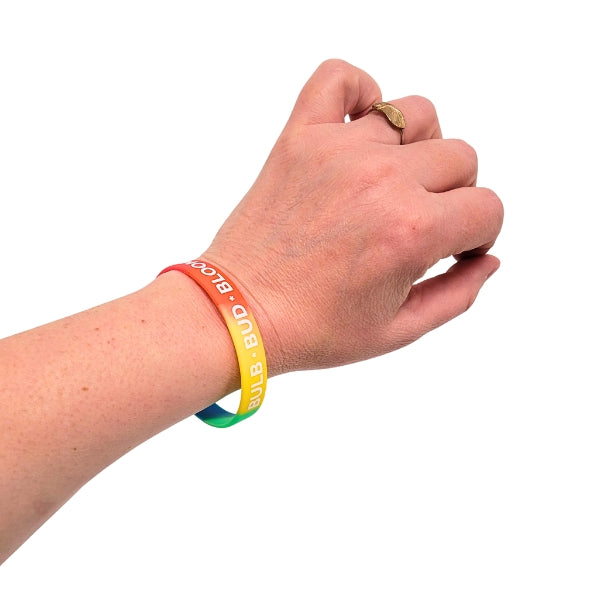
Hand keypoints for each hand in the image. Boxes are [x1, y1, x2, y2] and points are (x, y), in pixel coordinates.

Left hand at [204, 59, 502, 374]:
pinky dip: (359, 91)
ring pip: (418, 114)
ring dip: (420, 146)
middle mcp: (381, 181)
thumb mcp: (398, 330)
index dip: (478, 234)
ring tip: (393, 179)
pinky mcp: (299, 138)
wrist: (239, 313)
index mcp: (411, 231)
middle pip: (460, 158)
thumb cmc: (313, 328)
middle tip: (419, 221)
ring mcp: (338, 152)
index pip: (488, 208)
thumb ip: (458, 294)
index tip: (452, 248)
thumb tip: (488, 258)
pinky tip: (359, 128)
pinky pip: (340, 78)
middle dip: (454, 195)